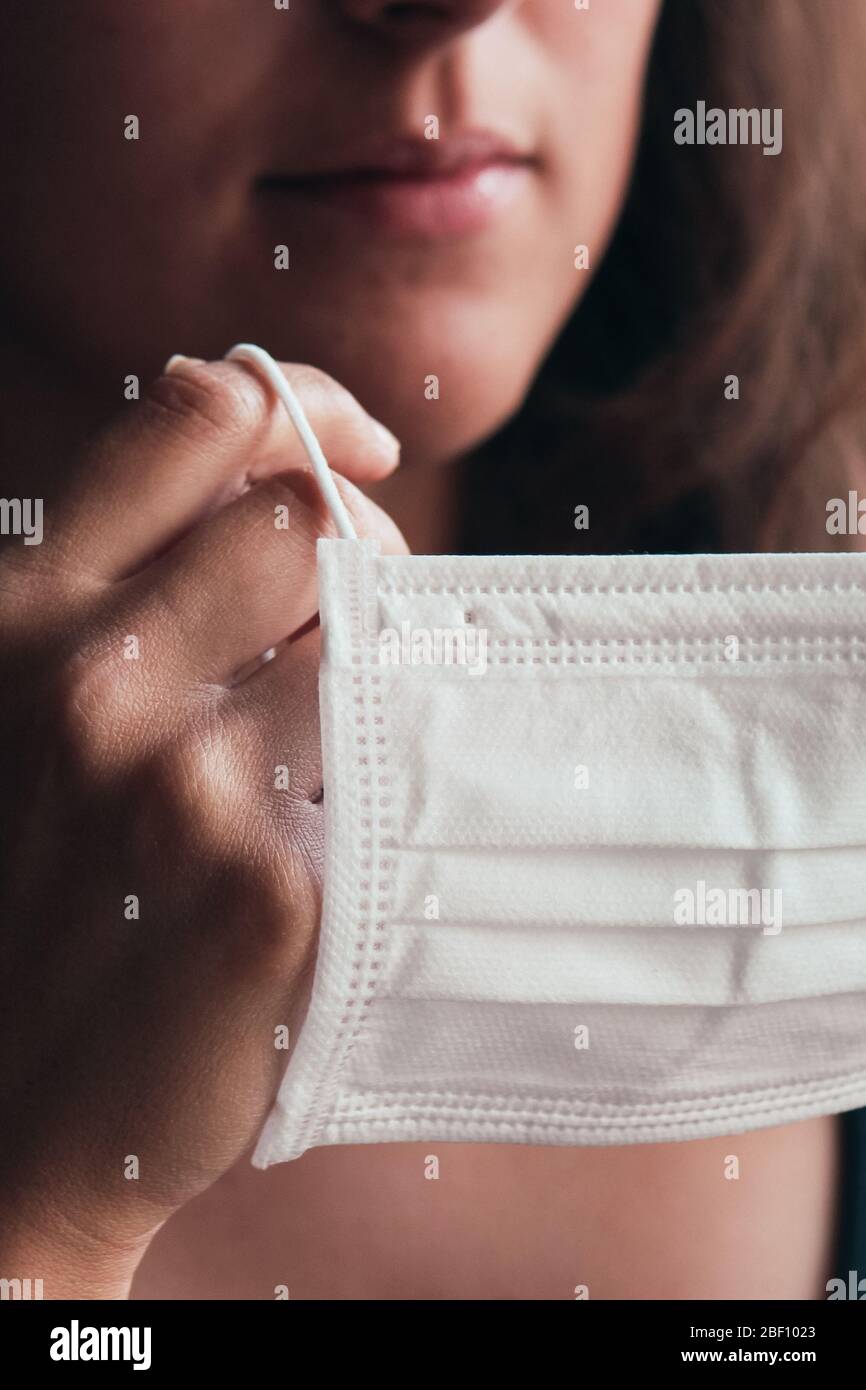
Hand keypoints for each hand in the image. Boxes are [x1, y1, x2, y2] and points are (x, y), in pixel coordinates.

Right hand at [0, 356, 406, 1294]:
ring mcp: (170, 781)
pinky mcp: (259, 887)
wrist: (5, 1120)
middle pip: (306, 515)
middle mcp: (83, 672)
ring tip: (345, 745)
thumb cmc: (37, 894)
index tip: (355, 448)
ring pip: (368, 638)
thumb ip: (125, 592)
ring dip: (384, 670)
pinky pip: (392, 769)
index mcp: (20, 607)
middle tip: (360, 628)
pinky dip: (395, 777)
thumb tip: (292, 485)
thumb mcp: (26, 708)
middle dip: (361, 552)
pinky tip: (353, 831)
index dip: (302, 403)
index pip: (197, 410)